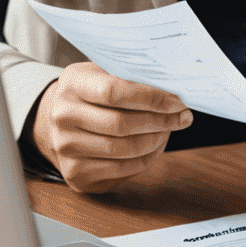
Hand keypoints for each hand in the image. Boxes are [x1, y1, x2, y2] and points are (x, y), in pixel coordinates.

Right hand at [31, 63, 191, 193]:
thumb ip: (133, 76)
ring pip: (122, 149)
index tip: (177, 101)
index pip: (114, 91)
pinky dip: (145, 159)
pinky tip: (156, 146)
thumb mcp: (107, 72)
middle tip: (182, 117)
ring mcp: (65, 148)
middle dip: (159, 121)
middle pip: (120, 124)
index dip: (150, 98)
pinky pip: (120, 170)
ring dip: (155, 140)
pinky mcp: (75, 173)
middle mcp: (62, 116)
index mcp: (72, 84)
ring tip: (170, 130)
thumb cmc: (96, 92)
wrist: (65, 119)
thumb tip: (174, 88)